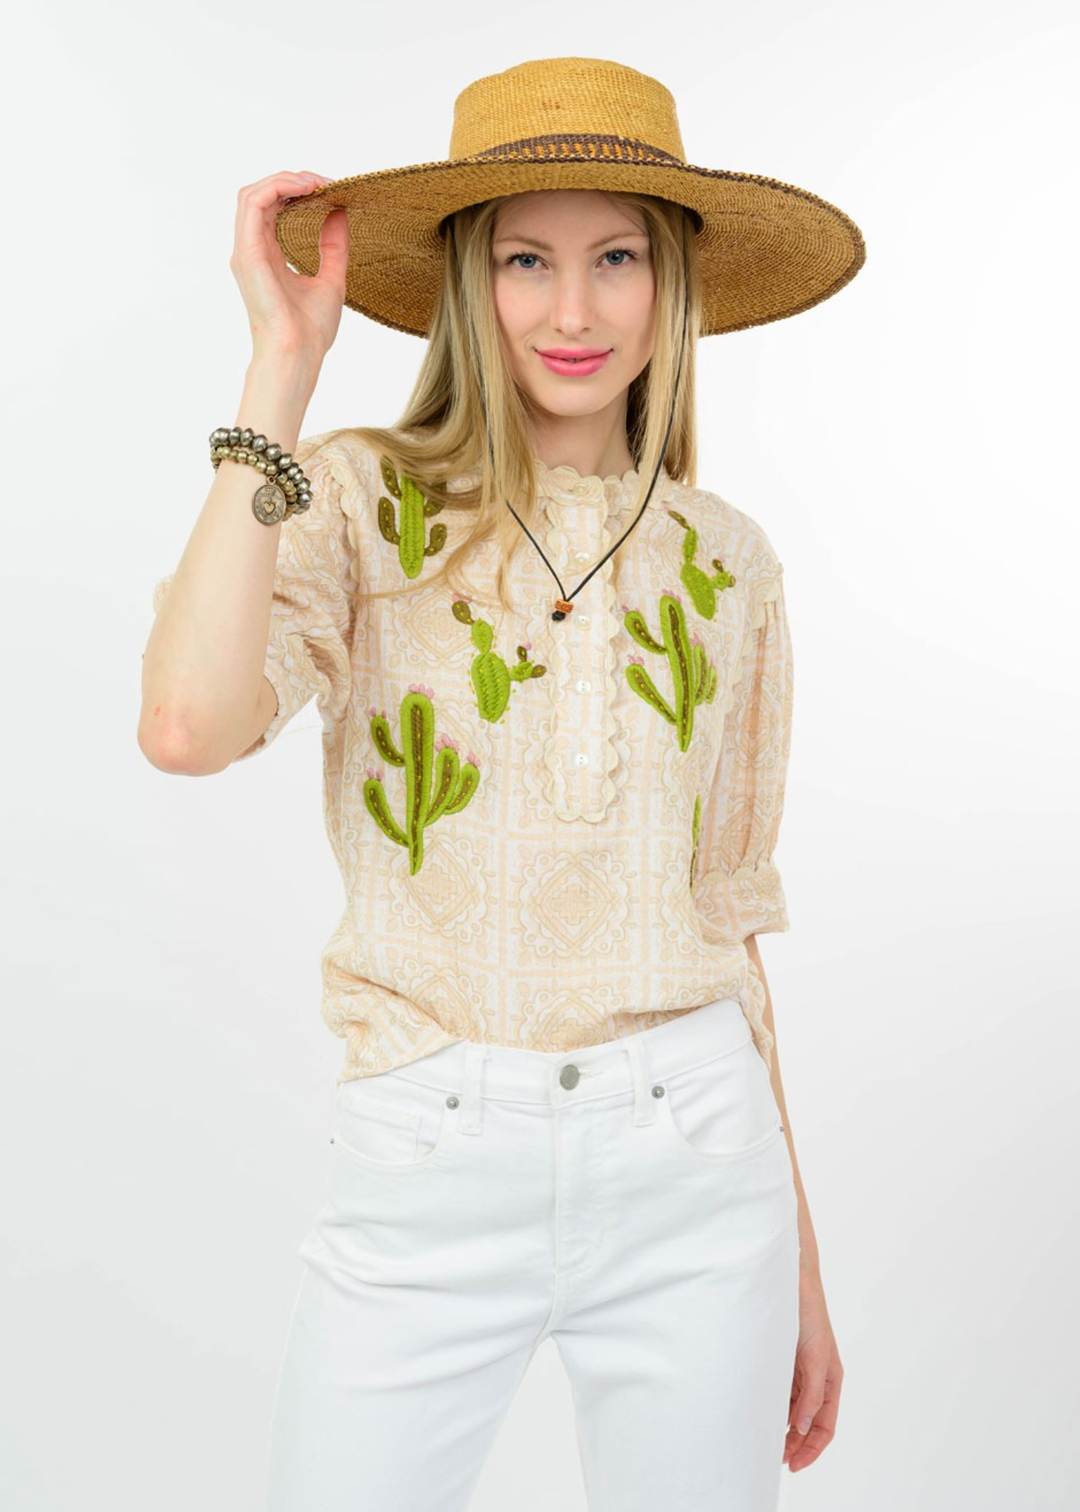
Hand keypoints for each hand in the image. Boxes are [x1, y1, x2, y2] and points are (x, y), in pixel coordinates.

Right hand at [229, 170, 349, 367]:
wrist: (298, 354)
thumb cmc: (310, 330)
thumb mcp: (331, 278)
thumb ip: (333, 246)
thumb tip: (340, 212)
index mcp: (266, 256)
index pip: (272, 208)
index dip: (296, 190)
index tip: (328, 190)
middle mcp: (251, 250)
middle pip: (260, 195)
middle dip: (291, 180)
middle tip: (324, 182)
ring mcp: (246, 251)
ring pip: (252, 193)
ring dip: (284, 180)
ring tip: (314, 182)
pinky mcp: (248, 253)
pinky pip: (253, 204)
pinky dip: (278, 188)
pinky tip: (305, 189)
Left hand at [784, 1269, 842, 1471]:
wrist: (790, 1281)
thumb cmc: (808, 1314)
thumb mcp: (815, 1357)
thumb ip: (812, 1393)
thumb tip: (803, 1427)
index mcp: (831, 1380)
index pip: (824, 1426)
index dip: (811, 1449)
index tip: (793, 1465)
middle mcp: (816, 1379)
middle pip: (807, 1423)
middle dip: (794, 1444)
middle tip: (774, 1459)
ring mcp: (798, 1371)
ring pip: (792, 1410)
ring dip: (782, 1428)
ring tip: (764, 1443)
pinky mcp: (782, 1360)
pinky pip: (779, 1392)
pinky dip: (772, 1407)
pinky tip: (760, 1415)